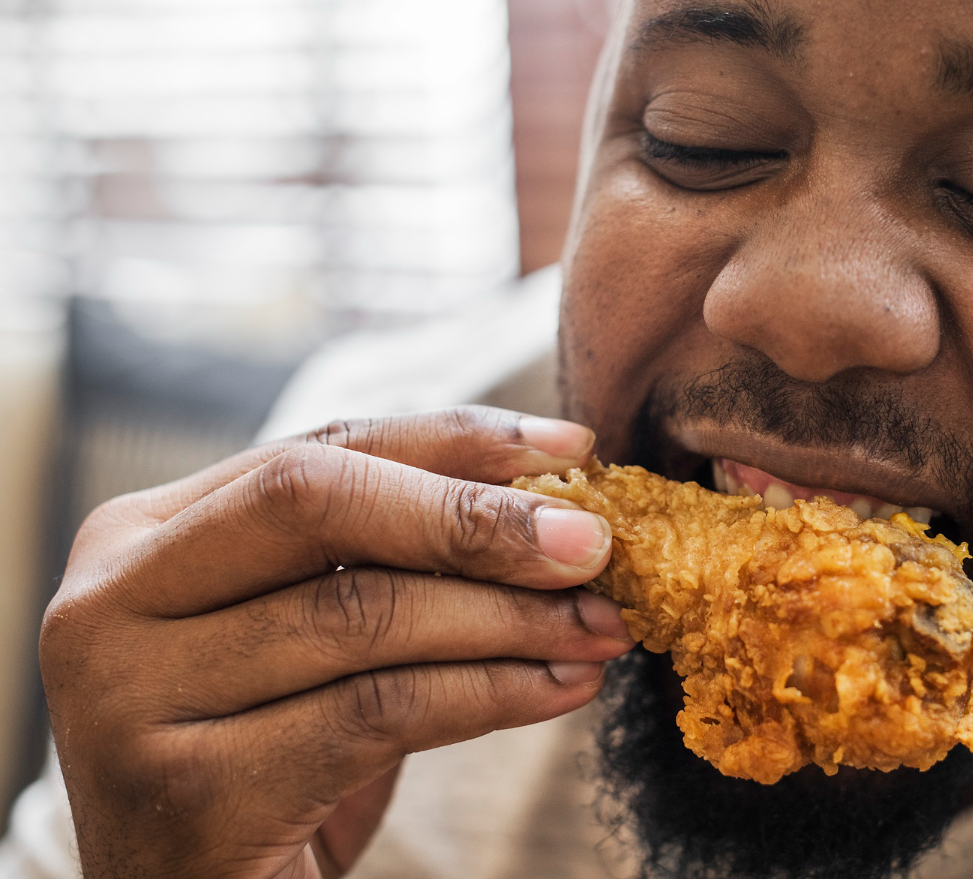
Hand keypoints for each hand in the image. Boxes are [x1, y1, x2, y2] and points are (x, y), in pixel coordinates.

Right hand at [40, 407, 634, 877]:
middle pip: (319, 504)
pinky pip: (377, 713)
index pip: (315, 450)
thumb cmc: (270, 759)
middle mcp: (108, 605)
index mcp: (140, 540)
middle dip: (475, 518)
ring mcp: (128, 702)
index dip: (452, 441)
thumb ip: (391, 560)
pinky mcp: (186, 796)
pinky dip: (490, 693)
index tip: (570, 444)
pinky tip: (559, 690)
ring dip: (510, 618)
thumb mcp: (317, 642)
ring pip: (362, 613)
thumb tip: (554, 503)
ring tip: (599, 627)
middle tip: (594, 542)